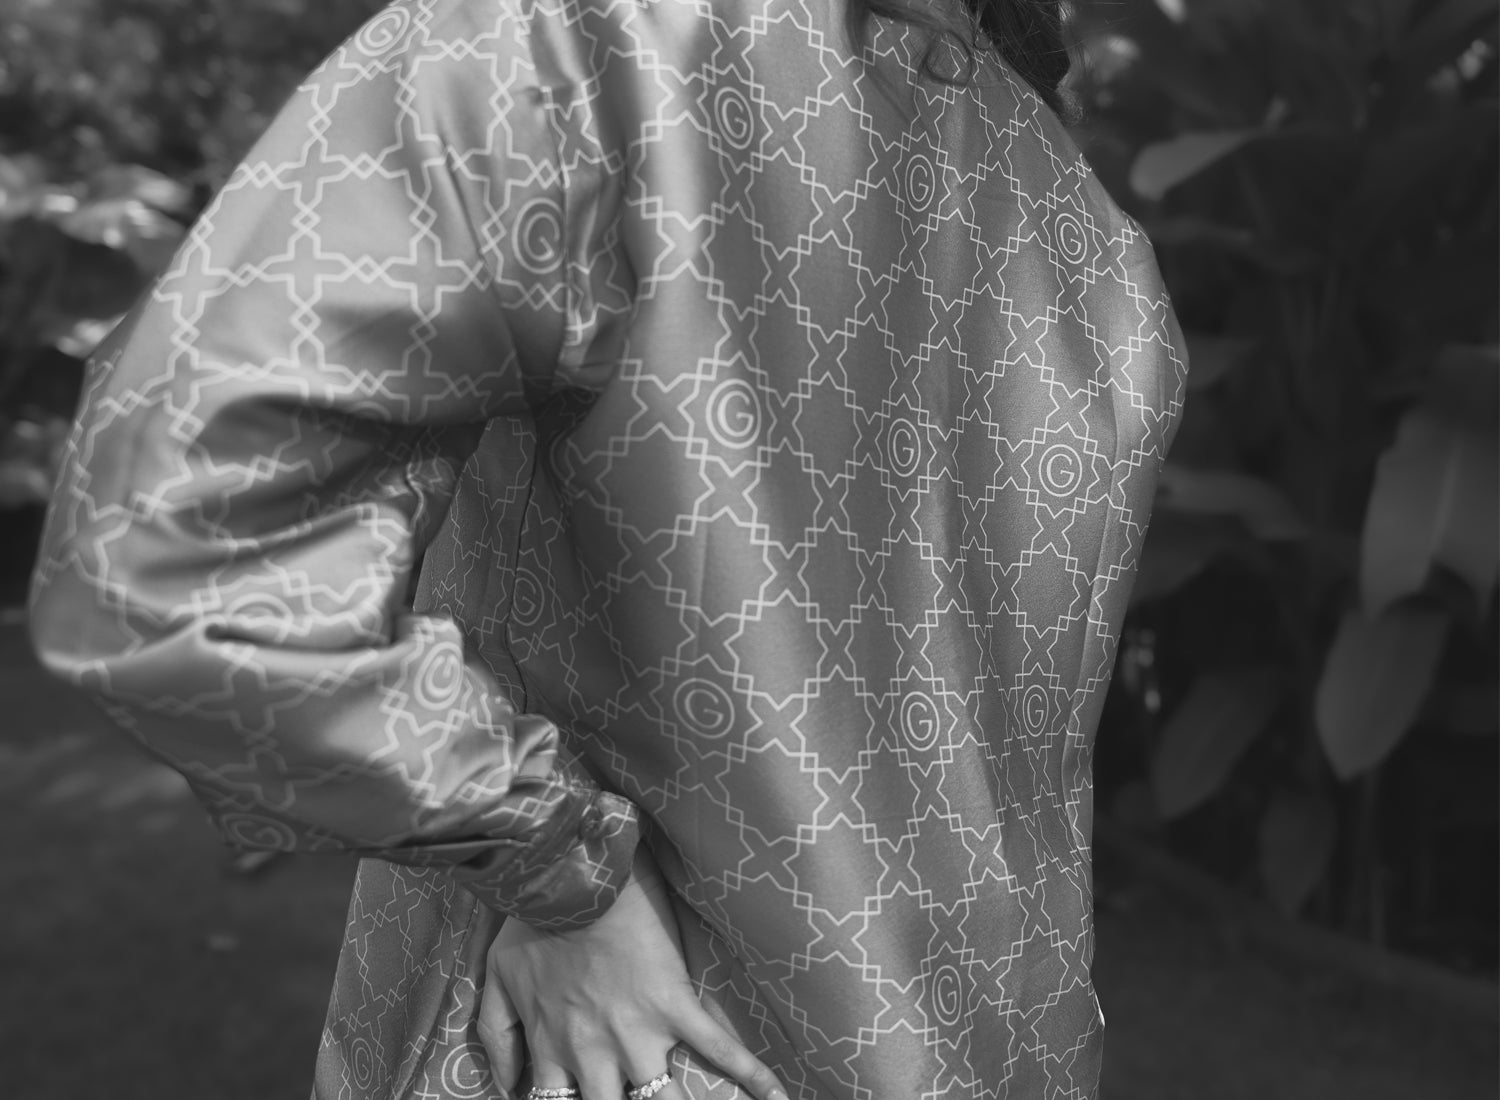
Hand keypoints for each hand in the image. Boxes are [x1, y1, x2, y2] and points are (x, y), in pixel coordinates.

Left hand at [477, 845, 787, 1099]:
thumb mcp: (497, 981)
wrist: (572, 879)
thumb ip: (497, 1039)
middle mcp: (596, 1055)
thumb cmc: (532, 923)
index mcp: (554, 1051)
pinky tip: (776, 1096)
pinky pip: (718, 1047)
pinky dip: (752, 1074)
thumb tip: (505, 1087)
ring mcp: (639, 1033)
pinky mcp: (675, 1005)